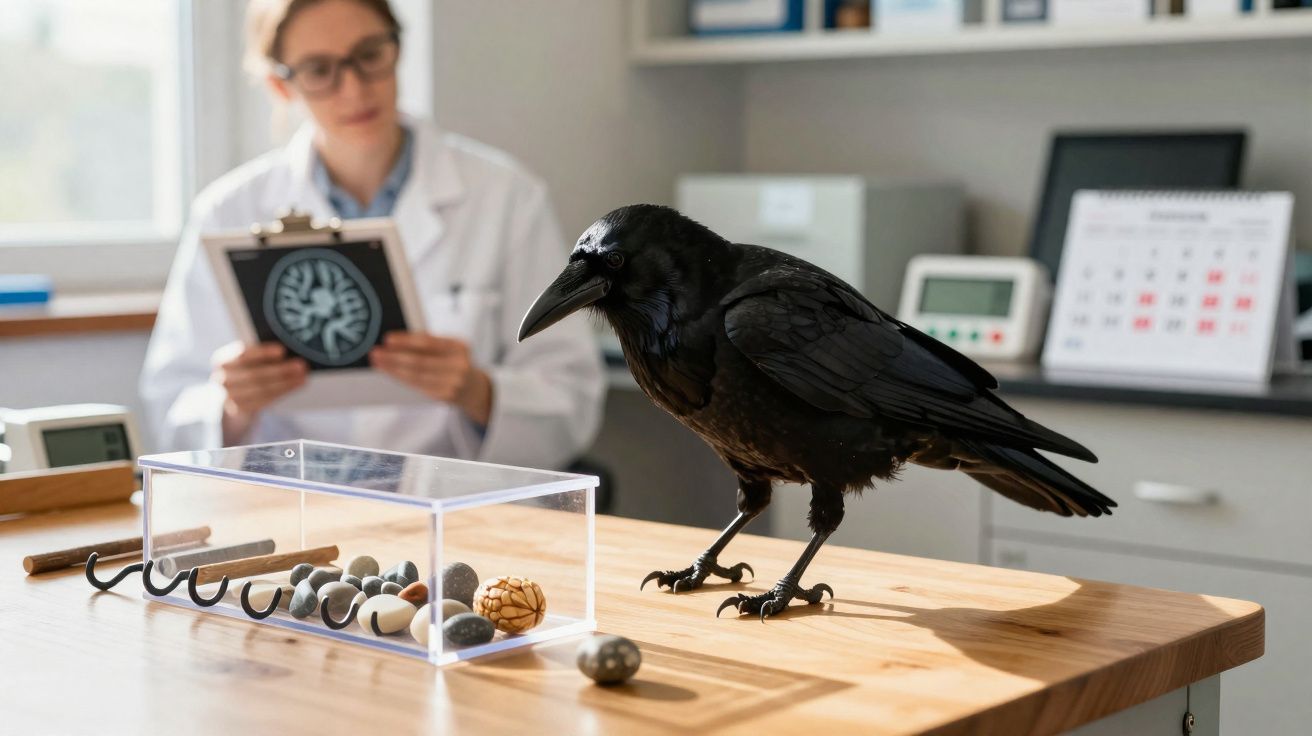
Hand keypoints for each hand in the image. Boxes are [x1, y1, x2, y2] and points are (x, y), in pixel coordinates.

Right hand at [211, 341, 307, 441]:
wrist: (231, 401)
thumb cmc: (245, 374)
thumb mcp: (248, 362)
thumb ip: (262, 357)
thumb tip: (289, 352)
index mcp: (222, 360)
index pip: (243, 354)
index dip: (263, 352)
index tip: (282, 350)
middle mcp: (221, 378)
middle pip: (255, 374)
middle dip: (281, 370)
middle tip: (301, 366)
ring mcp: (228, 396)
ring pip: (261, 389)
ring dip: (285, 383)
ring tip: (302, 377)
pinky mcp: (238, 410)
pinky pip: (263, 400)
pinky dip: (281, 392)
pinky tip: (294, 386)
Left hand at [369, 332, 492, 425]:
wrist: (474, 388)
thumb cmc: (456, 362)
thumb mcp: (450, 348)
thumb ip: (430, 344)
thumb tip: (397, 341)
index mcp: (459, 347)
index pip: (428, 342)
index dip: (406, 341)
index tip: (388, 339)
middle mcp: (458, 365)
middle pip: (420, 361)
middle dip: (394, 356)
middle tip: (376, 352)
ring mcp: (453, 382)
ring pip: (416, 375)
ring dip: (394, 369)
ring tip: (378, 362)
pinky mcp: (445, 395)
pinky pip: (418, 385)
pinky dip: (401, 378)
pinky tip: (390, 373)